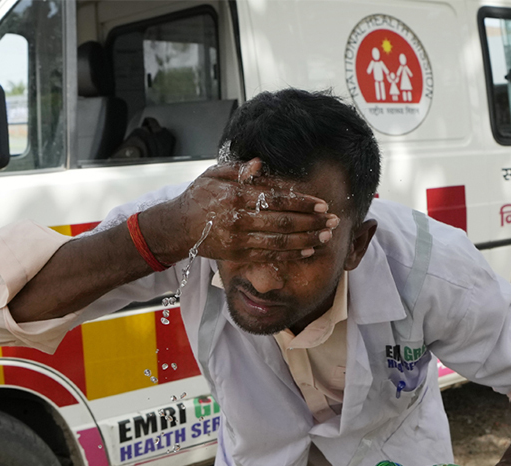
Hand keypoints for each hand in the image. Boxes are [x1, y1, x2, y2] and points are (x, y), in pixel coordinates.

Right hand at [144, 158, 338, 263]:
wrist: (177, 227)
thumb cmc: (198, 197)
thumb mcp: (213, 175)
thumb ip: (238, 169)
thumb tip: (259, 164)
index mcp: (235, 195)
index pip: (276, 199)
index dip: (302, 202)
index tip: (322, 203)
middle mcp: (238, 219)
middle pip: (283, 222)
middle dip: (311, 222)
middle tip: (333, 220)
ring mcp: (238, 240)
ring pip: (279, 242)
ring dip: (306, 240)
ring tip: (326, 236)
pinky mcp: (238, 255)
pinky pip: (269, 256)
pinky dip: (290, 254)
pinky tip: (307, 250)